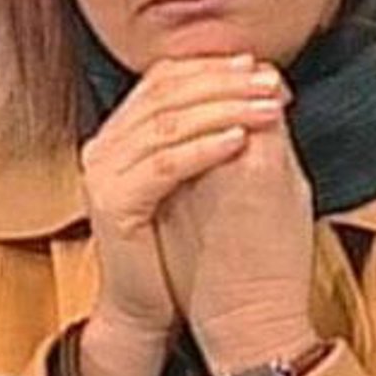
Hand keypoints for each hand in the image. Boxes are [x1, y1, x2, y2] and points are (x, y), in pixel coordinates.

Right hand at [77, 54, 287, 375]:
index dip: (215, 67)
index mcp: (123, 130)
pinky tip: (240, 140)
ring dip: (225, 109)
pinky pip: (164, 165)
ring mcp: (104, 172)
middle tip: (271, 82)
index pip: (166, 77)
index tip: (262, 67)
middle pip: (167, 92)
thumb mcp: (199, 173)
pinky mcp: (113, 203)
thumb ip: (212, 127)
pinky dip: (204, 148)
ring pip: (168, 123)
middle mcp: (106, 143)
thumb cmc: (181, 243)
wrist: (148, 309)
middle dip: (225, 83)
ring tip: (268, 107)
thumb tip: (260, 81)